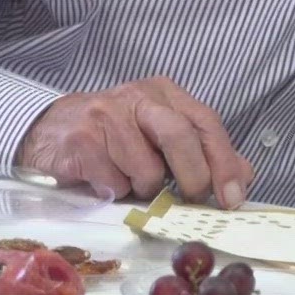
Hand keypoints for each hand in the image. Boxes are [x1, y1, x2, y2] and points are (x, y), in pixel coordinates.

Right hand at [15, 77, 253, 206]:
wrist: (51, 129)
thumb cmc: (115, 136)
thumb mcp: (160, 136)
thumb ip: (202, 154)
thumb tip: (243, 178)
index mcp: (165, 93)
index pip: (206, 123)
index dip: (224, 162)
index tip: (233, 197)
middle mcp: (138, 97)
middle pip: (180, 136)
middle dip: (193, 177)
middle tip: (191, 200)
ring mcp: (107, 115)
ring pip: (146, 169)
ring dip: (142, 188)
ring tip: (128, 179)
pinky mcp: (81, 140)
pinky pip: (114, 183)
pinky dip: (114, 191)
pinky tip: (104, 178)